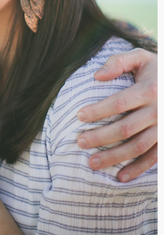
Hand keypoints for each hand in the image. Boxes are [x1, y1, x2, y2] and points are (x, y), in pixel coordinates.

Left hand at [79, 48, 157, 181]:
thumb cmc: (156, 70)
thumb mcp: (141, 58)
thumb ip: (118, 62)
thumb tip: (97, 76)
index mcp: (150, 90)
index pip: (119, 103)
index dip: (98, 111)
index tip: (79, 116)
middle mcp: (159, 111)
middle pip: (126, 129)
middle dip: (100, 137)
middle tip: (79, 142)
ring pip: (138, 147)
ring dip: (114, 157)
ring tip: (91, 162)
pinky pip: (154, 158)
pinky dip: (138, 169)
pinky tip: (120, 177)